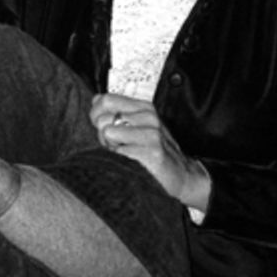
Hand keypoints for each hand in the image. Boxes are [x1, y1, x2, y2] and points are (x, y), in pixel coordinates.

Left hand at [90, 93, 210, 210]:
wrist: (181, 176)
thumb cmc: (154, 151)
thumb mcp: (138, 126)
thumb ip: (117, 113)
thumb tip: (95, 102)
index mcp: (143, 107)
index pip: (105, 100)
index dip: (96, 114)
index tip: (101, 127)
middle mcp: (149, 117)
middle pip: (103, 118)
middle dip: (102, 135)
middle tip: (116, 145)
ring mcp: (152, 134)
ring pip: (108, 133)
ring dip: (111, 147)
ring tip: (126, 153)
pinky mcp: (152, 152)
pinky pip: (118, 152)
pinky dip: (120, 159)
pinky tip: (133, 162)